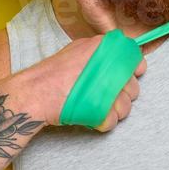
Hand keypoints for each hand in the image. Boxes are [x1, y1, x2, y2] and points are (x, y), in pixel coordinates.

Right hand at [9, 34, 146, 131]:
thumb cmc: (52, 73)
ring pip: (126, 106)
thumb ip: (100, 54)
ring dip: (114, 112)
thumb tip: (119, 62)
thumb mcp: (78, 51)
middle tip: (104, 97)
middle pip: (133, 87)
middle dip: (122, 96)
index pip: (135, 59)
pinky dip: (103, 123)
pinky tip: (91, 117)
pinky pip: (112, 120)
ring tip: (96, 109)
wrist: (33, 92)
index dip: (131, 72)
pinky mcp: (100, 109)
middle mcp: (110, 64)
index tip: (122, 79)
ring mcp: (106, 87)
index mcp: (105, 47)